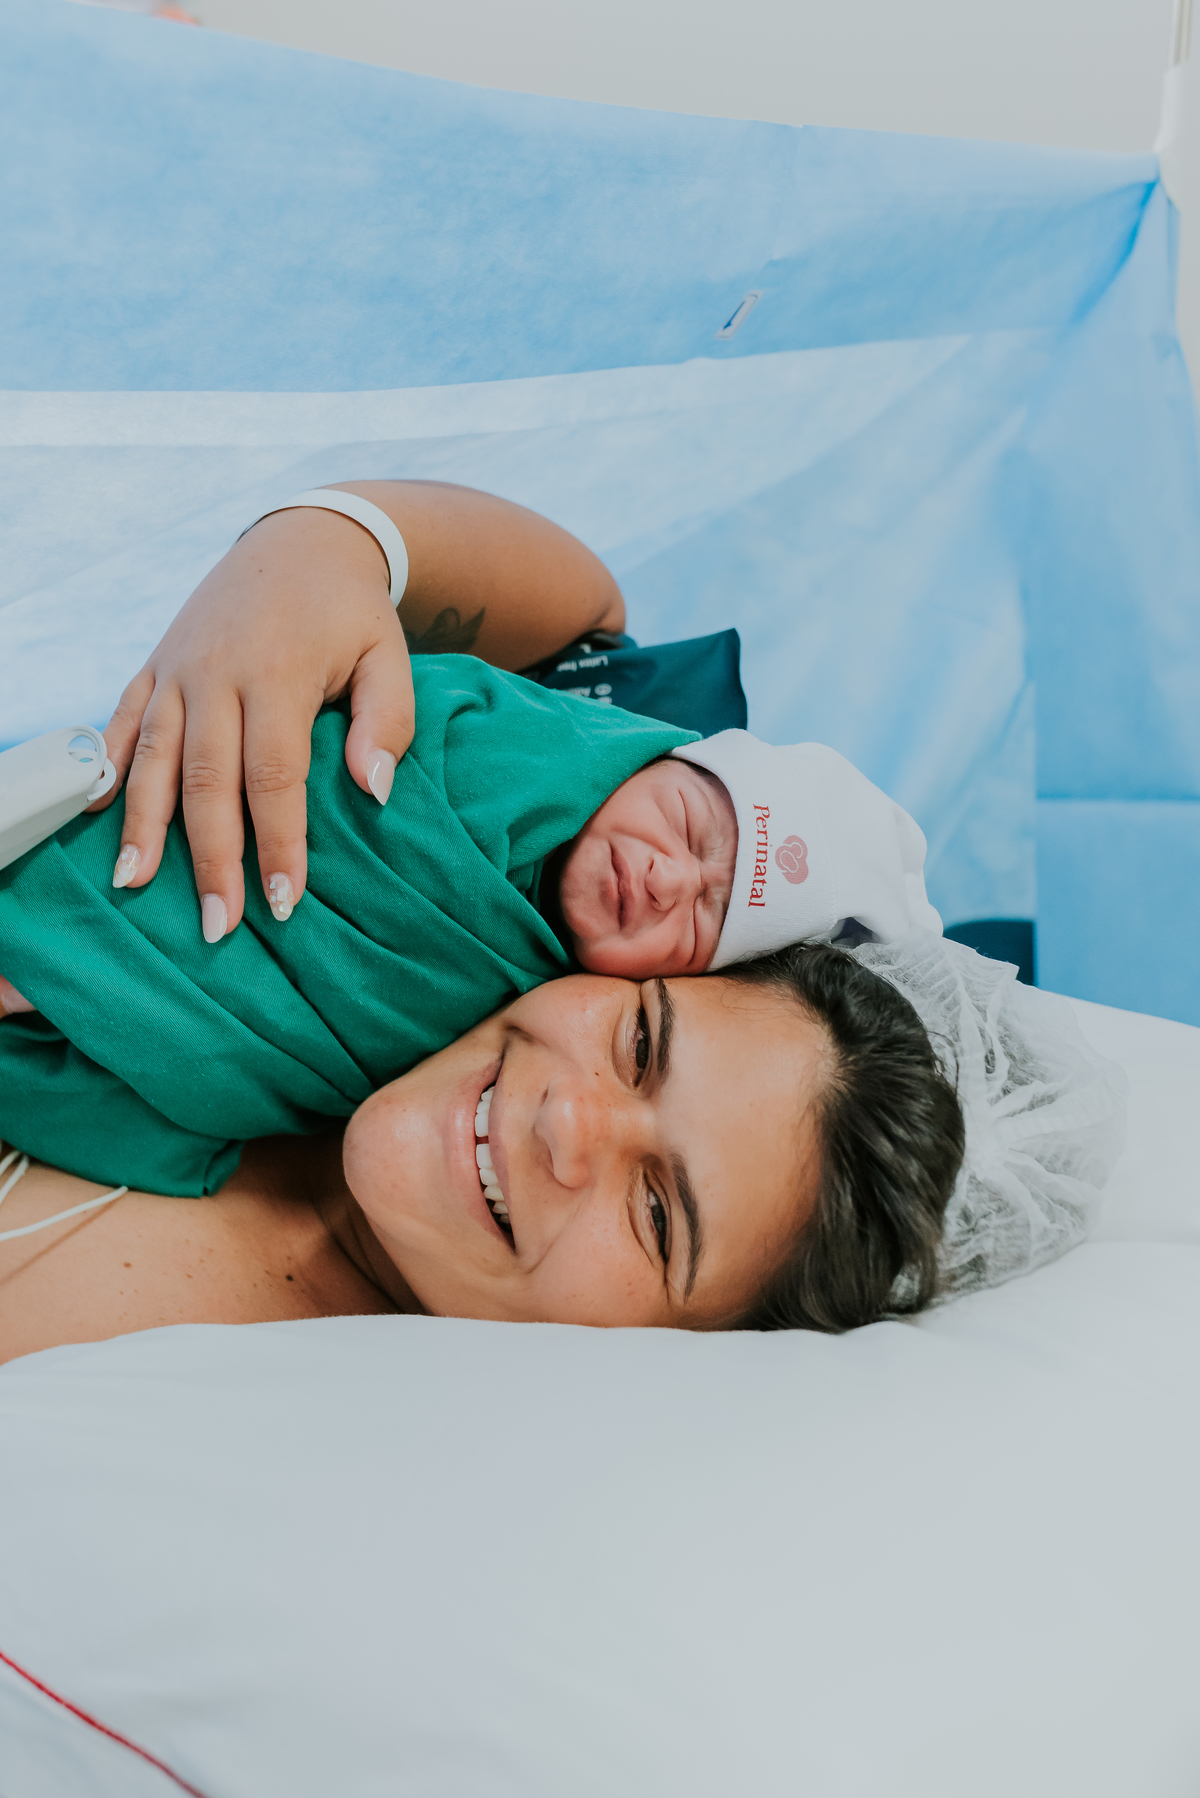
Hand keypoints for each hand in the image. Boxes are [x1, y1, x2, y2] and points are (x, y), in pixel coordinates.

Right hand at [90, 507, 412, 937]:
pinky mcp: (154, 664)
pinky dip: (106, 767)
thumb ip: (387, 722)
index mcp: (279, 672)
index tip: (285, 902)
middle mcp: (217, 672)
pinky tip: (96, 814)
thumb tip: (374, 791)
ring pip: (152, 757)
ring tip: (134, 885)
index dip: (279, 841)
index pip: (275, 774)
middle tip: (218, 924)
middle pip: (207, 780)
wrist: (302, 539)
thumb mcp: (389, 656)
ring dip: (142, 827)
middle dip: (211, 857)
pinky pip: (122, 721)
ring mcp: (178, 669)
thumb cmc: (352, 613)